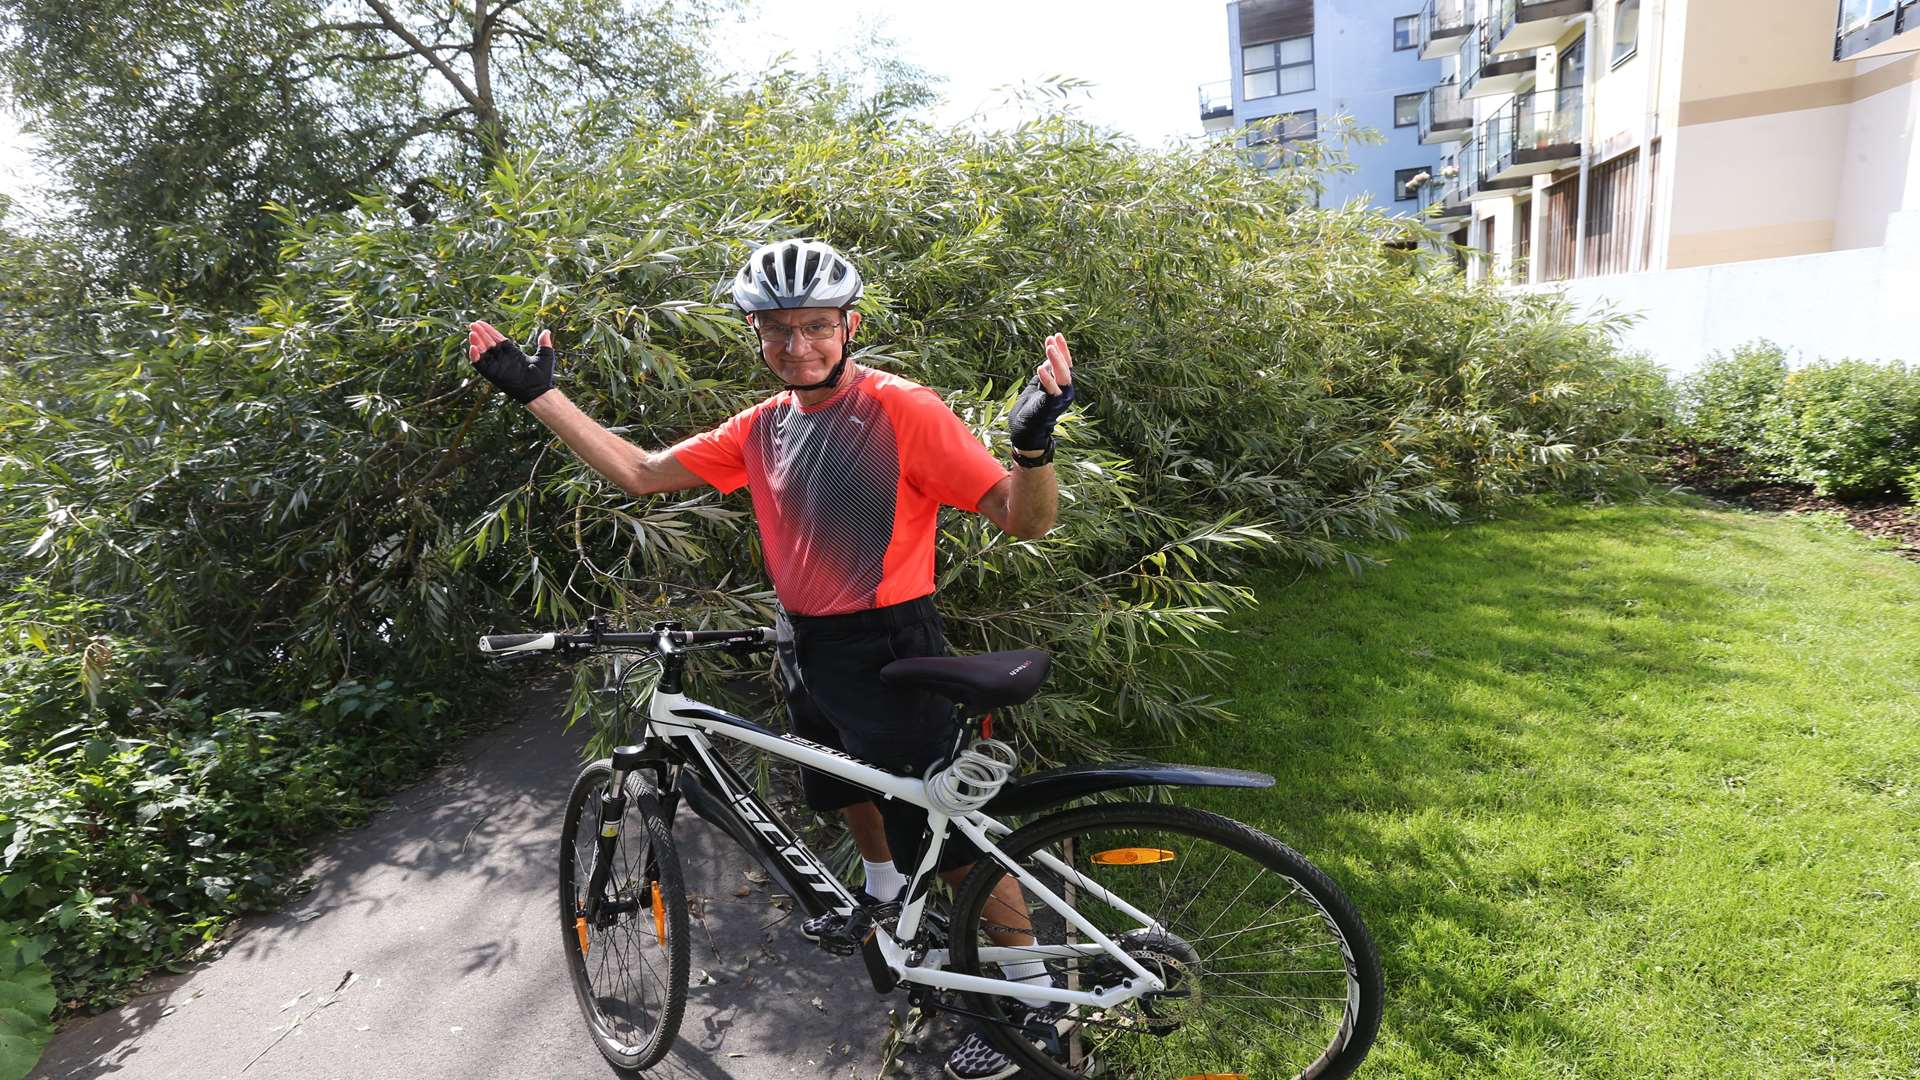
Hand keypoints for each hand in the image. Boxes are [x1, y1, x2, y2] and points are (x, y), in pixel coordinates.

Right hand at [467, 321, 554, 404]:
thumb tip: (546, 331)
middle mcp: (503, 359)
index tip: (481, 322)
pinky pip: (481, 366)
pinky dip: (475, 357)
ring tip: (472, 334)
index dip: (489, 331)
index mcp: (513, 353)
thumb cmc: (543, 376)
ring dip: (476, 343)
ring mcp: (498, 367)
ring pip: (482, 353)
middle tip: (473, 325)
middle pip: (488, 344)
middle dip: (480, 334)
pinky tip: (473, 348)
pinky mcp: (494, 375)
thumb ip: (544, 343)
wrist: (540, 391)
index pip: (498, 339)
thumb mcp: (545, 355)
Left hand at [1008, 333, 1075, 451]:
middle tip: (1051, 339)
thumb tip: (1046, 362)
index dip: (1061, 349)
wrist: (1026, 433)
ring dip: (1056, 362)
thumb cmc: (1030, 411)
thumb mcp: (1036, 387)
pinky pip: (1051, 391)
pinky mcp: (1051, 407)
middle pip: (1065, 367)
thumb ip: (1044, 375)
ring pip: (1063, 376)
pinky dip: (1047, 380)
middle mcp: (1064, 391)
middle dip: (1059, 352)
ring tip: (1048, 348)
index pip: (1064, 364)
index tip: (1054, 335)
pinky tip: (1040, 368)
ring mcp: (1059, 399)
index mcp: (1061, 386)